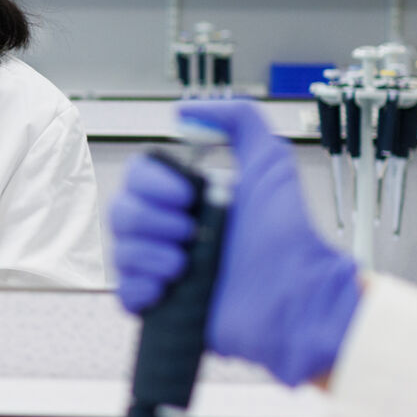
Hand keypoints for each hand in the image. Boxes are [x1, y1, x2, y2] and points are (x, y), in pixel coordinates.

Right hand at [109, 99, 361, 385]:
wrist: (296, 295)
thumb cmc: (289, 235)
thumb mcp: (271, 162)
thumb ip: (239, 120)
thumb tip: (185, 110)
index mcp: (187, 198)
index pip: (136, 176)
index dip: (152, 184)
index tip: (186, 196)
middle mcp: (171, 231)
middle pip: (120, 212)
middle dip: (151, 221)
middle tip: (191, 232)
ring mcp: (164, 269)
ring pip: (120, 252)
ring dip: (149, 255)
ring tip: (186, 265)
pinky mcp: (163, 306)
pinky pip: (124, 294)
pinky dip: (140, 289)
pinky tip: (169, 288)